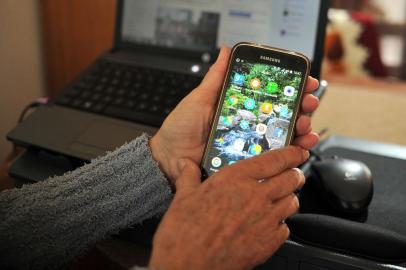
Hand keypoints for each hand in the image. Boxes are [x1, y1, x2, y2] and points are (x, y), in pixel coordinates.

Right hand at [149, 146, 307, 269]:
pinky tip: (269, 223)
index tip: (298, 151)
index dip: (292, 153)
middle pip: (291, 179)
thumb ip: (189, 176)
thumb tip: (186, 166)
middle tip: (289, 174)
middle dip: (294, 174)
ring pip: (292, 202)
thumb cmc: (184, 232)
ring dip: (288, 197)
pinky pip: (286, 227)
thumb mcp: (183, 197)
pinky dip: (281, 223)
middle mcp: (256, 196)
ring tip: (279, 198)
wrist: (188, 265)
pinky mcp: (269, 242)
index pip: (276, 159)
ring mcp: (265, 220)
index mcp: (236, 179)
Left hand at [150, 47, 319, 183]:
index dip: (290, 86)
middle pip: (284, 113)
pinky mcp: (250, 162)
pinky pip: (276, 157)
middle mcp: (249, 124)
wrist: (170, 158)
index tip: (303, 79)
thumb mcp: (199, 98)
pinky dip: (293, 151)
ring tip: (304, 125)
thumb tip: (226, 50)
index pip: (271, 95)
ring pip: (285, 134)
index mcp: (240, 107)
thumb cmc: (181, 128)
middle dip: (302, 105)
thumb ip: (216, 77)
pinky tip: (300, 146)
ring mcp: (251, 142)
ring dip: (302, 128)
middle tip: (308, 102)